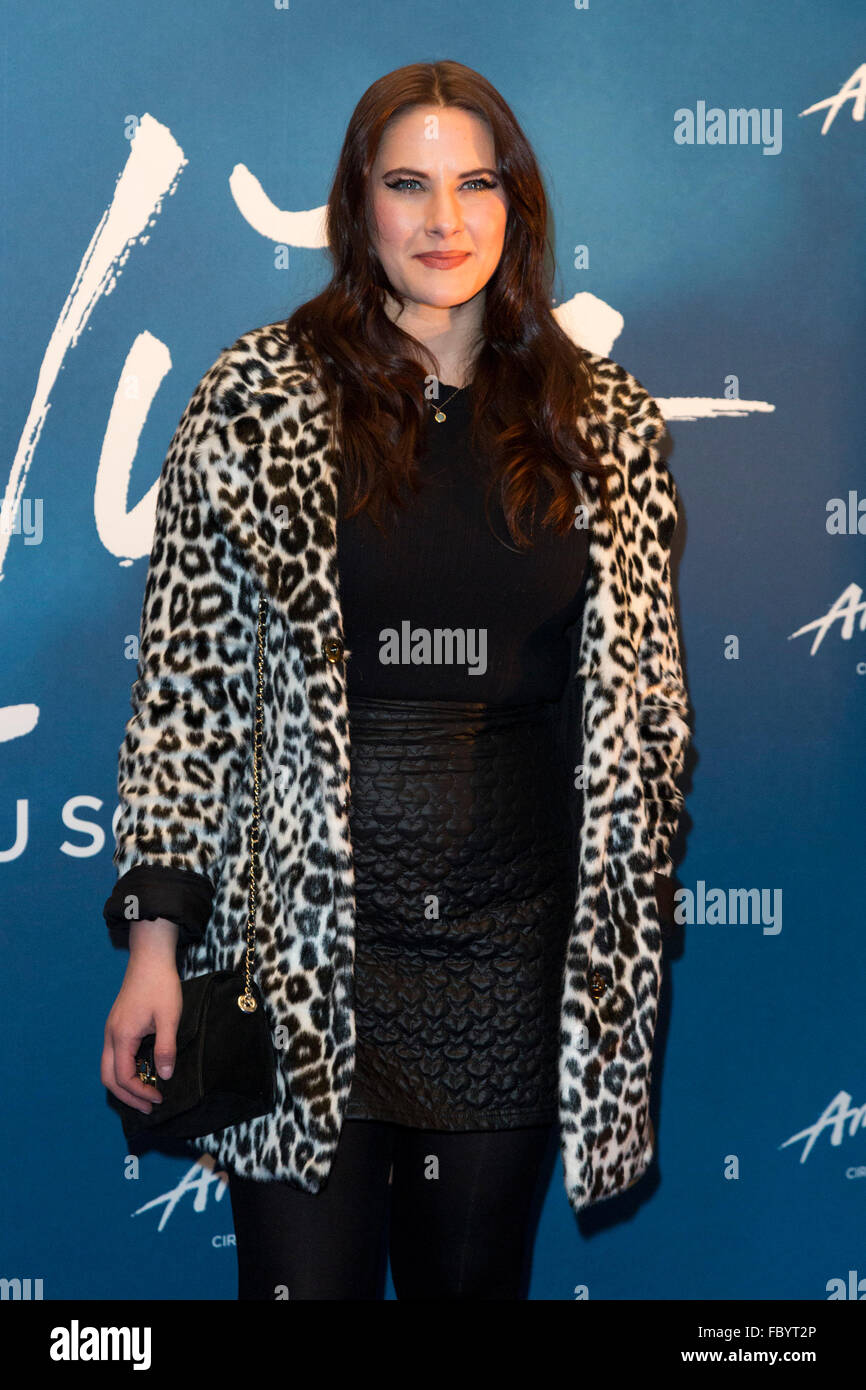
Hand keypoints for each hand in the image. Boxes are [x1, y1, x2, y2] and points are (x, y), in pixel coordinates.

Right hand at [101, 920, 181, 1112]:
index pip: (123, 1077)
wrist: (150, 959)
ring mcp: (111, 1030)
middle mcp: (110, 1036)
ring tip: (145, 1094)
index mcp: (121, 1036)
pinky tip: (141, 1073)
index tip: (159, 1098)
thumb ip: (165, 1048)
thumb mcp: (169, 1017)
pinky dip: (123, 1071)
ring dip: (124, 1085)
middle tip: (149, 1107)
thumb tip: (164, 1076)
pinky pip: (113, 1056)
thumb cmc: (160, 986)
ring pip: (108, 1068)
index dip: (140, 1093)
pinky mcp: (117, 1025)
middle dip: (127, 1096)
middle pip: (108, 1078)